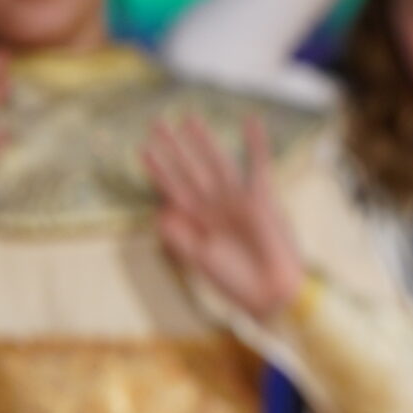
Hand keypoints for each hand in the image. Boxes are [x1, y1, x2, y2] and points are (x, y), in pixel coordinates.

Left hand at [145, 115, 306, 320]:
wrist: (269, 293)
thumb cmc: (233, 281)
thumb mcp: (199, 261)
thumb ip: (179, 238)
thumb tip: (159, 213)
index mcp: (197, 220)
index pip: (173, 188)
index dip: (158, 170)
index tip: (142, 149)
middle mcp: (215, 205)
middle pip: (190, 170)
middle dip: (174, 148)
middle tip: (158, 123)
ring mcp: (237, 200)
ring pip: (217, 163)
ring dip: (204, 142)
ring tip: (190, 119)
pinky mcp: (261, 199)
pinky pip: (259, 165)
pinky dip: (256, 143)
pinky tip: (251, 121)